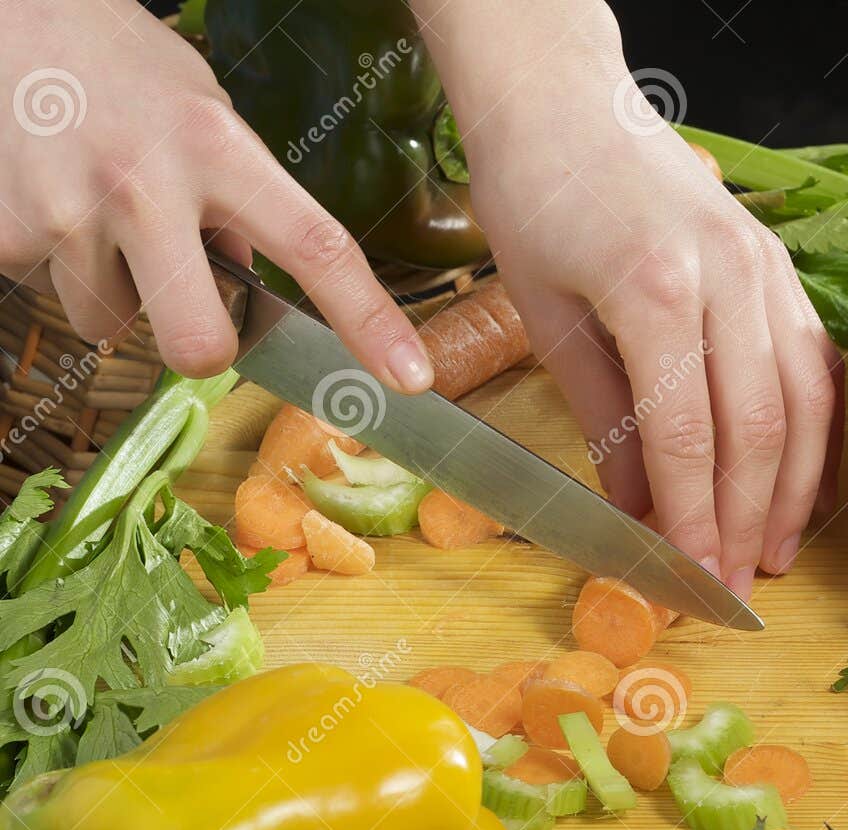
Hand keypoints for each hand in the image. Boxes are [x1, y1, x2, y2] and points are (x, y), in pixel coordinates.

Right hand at [0, 0, 431, 391]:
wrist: (5, 16)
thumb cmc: (121, 71)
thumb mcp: (205, 116)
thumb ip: (242, 201)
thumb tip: (253, 288)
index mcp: (217, 148)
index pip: (316, 247)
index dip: (368, 321)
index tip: (408, 376)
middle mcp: (145, 183)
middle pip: (201, 345)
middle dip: (202, 343)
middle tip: (188, 296)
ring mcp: (68, 212)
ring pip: (112, 326)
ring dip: (115, 292)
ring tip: (99, 214)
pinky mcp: (6, 233)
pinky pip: (48, 298)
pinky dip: (56, 269)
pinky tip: (54, 204)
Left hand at [414, 0, 841, 595]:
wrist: (567, 100)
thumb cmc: (534, 197)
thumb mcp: (548, 315)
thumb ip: (603, 421)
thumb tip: (636, 518)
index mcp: (655, 288)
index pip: (690, 436)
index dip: (695, 521)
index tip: (691, 583)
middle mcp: (729, 277)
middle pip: (758, 429)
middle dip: (745, 522)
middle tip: (732, 591)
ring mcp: (767, 267)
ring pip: (802, 403)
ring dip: (792, 490)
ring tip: (775, 553)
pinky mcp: (781, 266)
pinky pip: (813, 364)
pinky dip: (812, 434)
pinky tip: (800, 484)